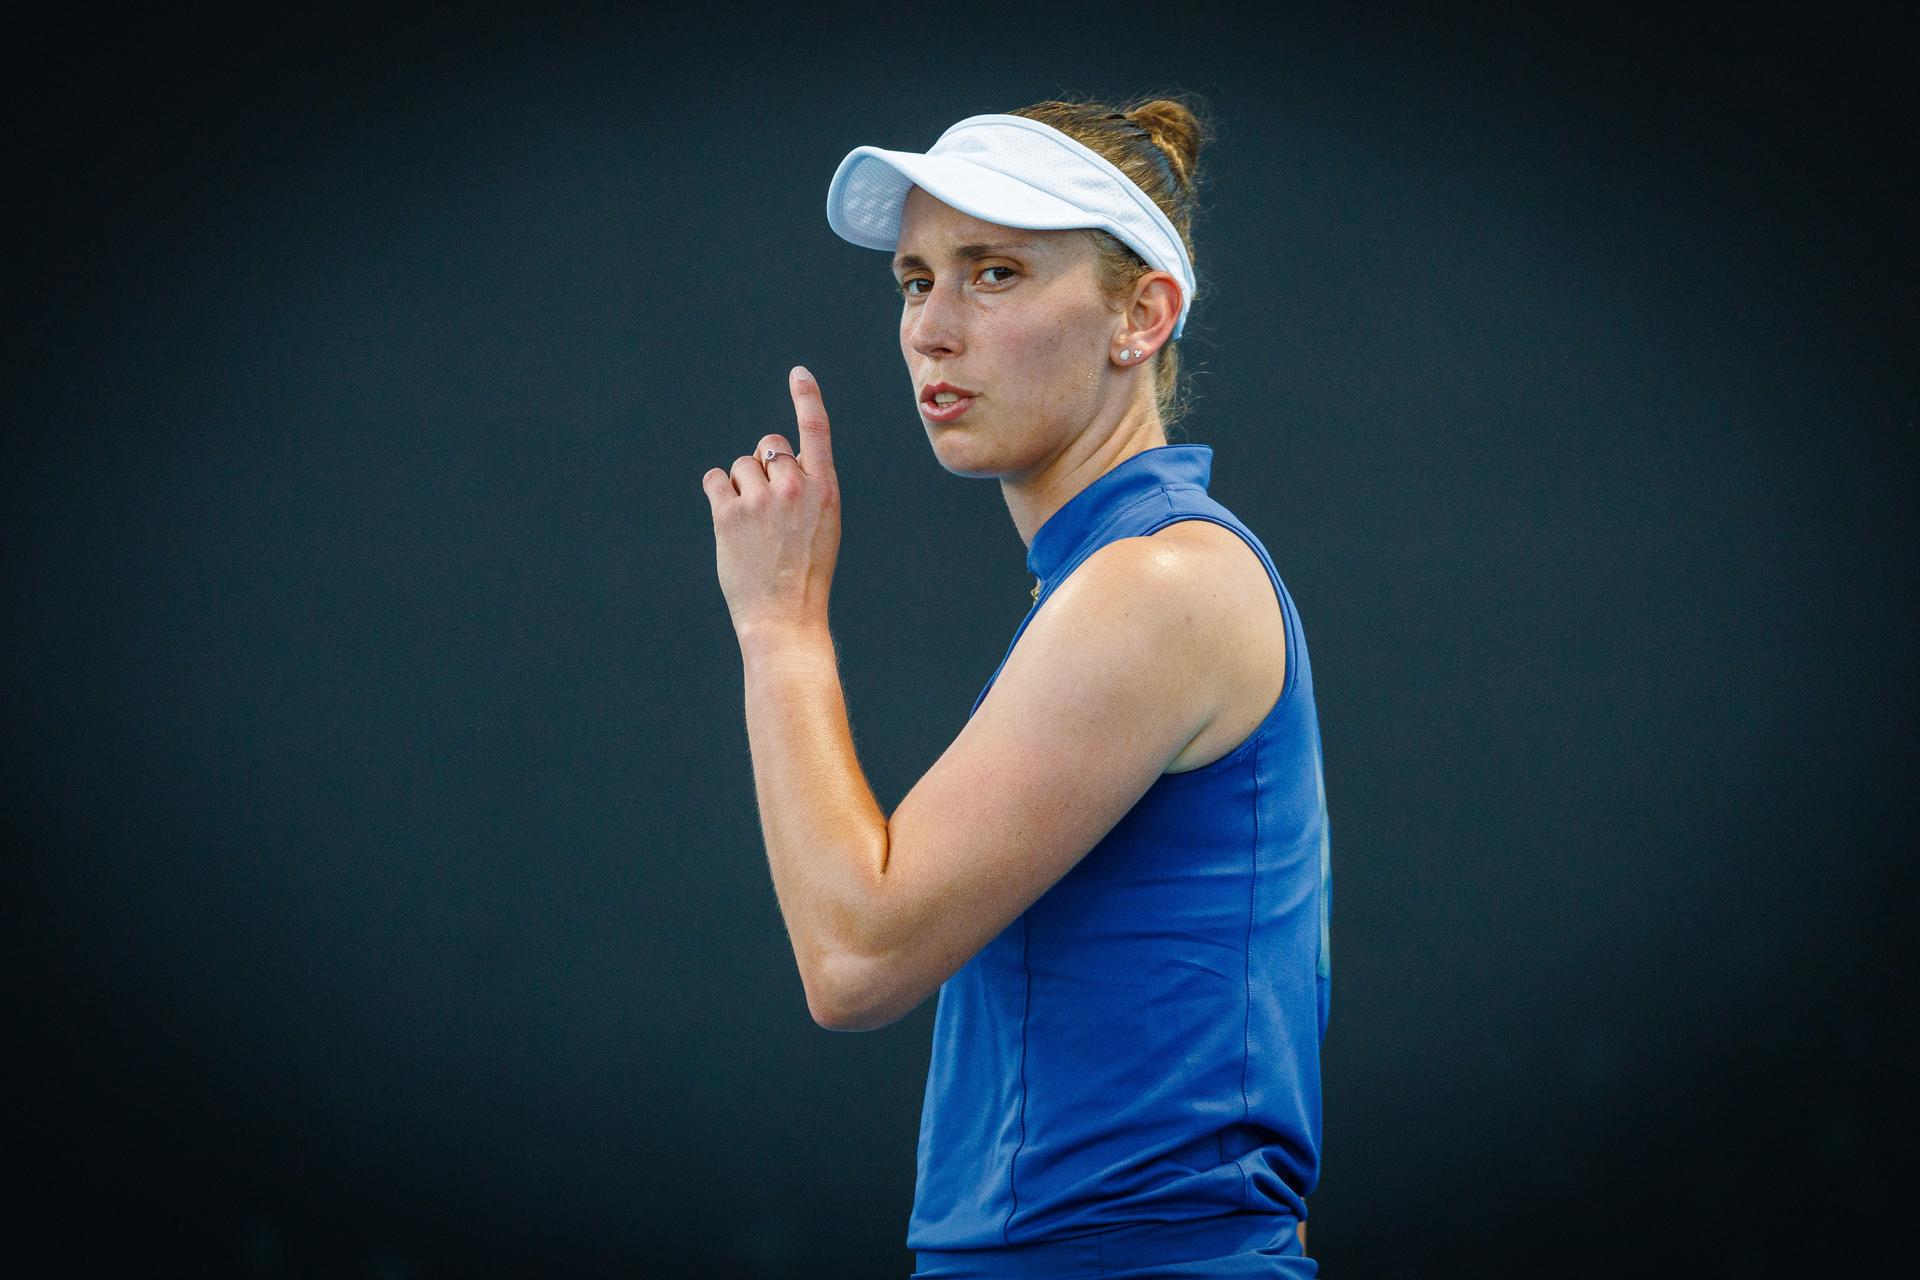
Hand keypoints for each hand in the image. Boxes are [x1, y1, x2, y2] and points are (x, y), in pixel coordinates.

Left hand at [701, 366, 841, 636]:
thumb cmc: (805, 572)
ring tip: (751, 525)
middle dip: (762, 465)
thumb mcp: (822, 525)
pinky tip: (728, 520)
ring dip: (739, 486)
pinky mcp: (729, 514)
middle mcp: (794, 487)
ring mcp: (760, 500)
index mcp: (824, 489)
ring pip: (739, 465)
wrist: (786, 615)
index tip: (799, 373)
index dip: (807, 398)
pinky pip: (714, 480)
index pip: (816, 430)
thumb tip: (770, 456)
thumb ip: (806, 487)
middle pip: (768, 446)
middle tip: (766, 505)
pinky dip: (717, 493)